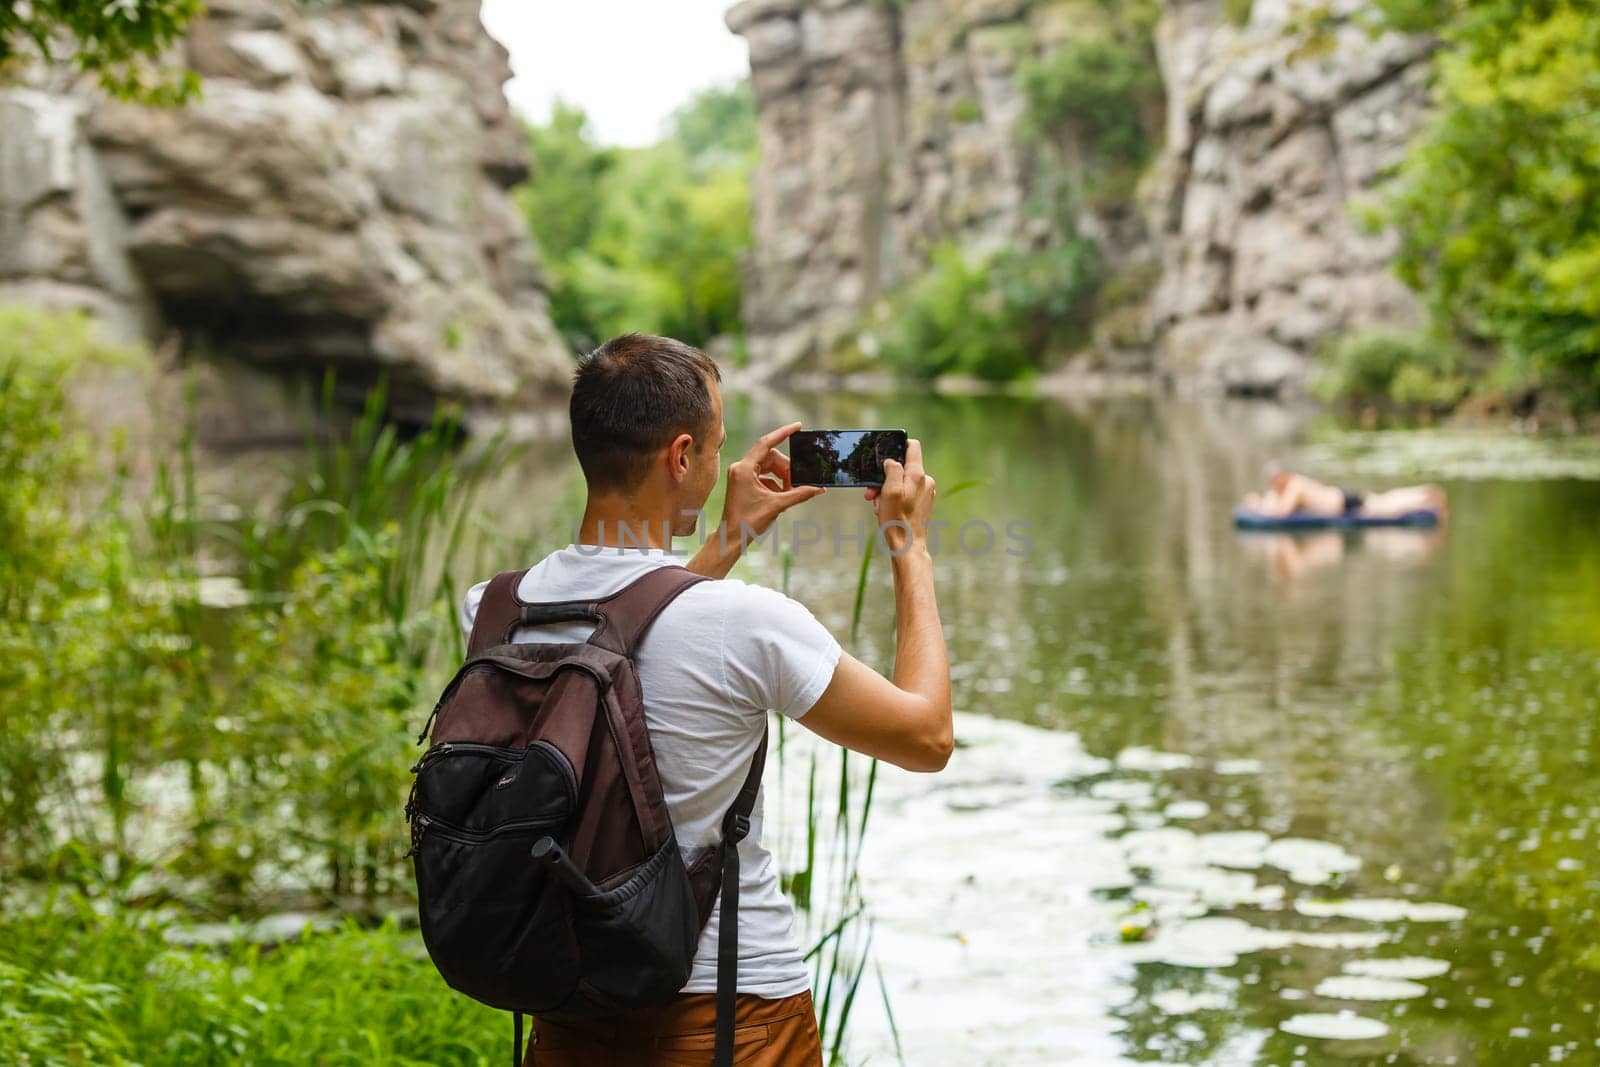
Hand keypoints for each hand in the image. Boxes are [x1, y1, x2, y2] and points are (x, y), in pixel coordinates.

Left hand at [719, 422, 824, 543]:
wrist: (732, 538)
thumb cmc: (748, 522)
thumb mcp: (777, 506)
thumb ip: (799, 494)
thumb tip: (819, 489)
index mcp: (744, 469)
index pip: (766, 443)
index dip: (783, 433)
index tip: (798, 426)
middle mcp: (740, 468)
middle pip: (770, 457)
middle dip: (786, 469)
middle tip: (797, 484)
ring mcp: (741, 475)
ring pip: (768, 466)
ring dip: (782, 477)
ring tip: (789, 492)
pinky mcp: (743, 482)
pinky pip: (764, 475)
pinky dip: (775, 483)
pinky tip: (780, 496)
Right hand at [865, 438, 933, 552]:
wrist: (908, 546)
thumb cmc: (897, 521)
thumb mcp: (889, 491)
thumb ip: (892, 470)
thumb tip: (891, 461)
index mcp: (918, 475)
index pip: (912, 446)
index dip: (897, 446)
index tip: (885, 455)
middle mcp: (925, 481)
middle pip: (902, 467)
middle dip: (884, 477)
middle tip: (872, 493)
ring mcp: (925, 492)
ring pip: (902, 482)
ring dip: (886, 491)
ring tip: (879, 506)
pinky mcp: (923, 502)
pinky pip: (906, 493)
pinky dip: (894, 498)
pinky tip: (886, 510)